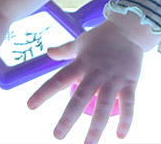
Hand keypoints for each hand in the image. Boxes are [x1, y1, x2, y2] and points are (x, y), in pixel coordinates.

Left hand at [28, 18, 144, 143]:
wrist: (129, 28)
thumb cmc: (102, 37)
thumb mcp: (81, 42)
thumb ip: (64, 50)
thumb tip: (48, 51)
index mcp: (81, 63)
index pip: (58, 79)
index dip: (44, 92)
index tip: (30, 106)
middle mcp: (96, 72)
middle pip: (80, 97)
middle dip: (69, 117)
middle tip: (57, 136)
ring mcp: (113, 78)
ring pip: (104, 105)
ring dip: (96, 126)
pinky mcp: (130, 82)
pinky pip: (128, 103)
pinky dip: (126, 119)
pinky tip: (120, 136)